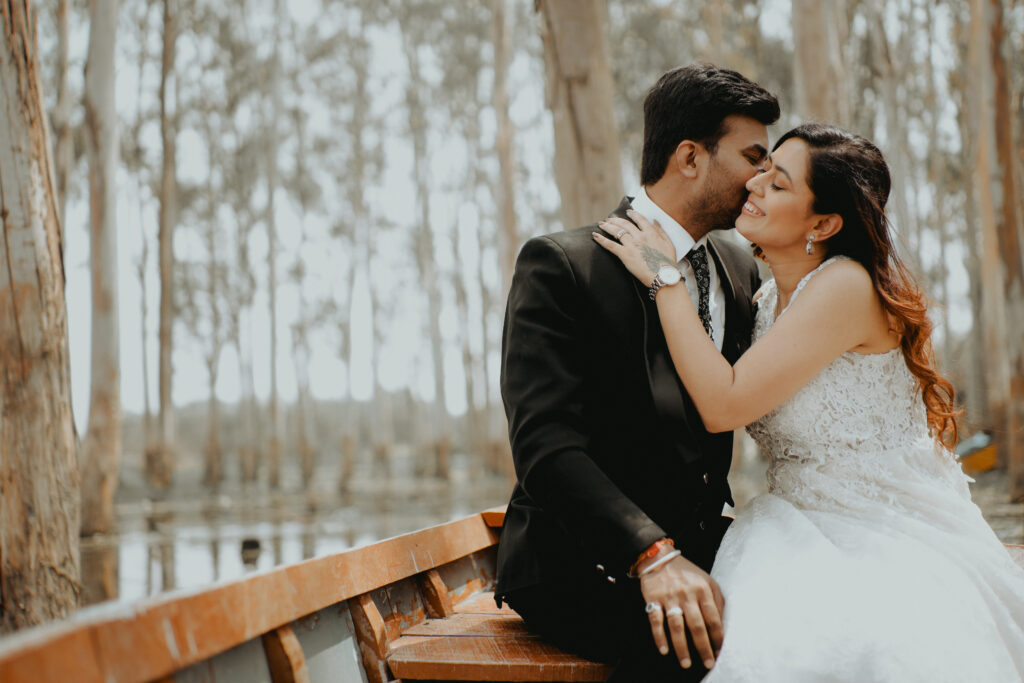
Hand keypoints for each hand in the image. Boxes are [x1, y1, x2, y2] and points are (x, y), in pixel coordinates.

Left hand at [593, 210, 677, 285]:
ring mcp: (631, 244)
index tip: (628, 212)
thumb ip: (661, 230)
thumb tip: (654, 220)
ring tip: (601, 224)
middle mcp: (640, 236)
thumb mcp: (668, 243)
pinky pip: (611, 245)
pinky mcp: (625, 254)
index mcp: (650, 233)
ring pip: (616, 231)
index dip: (632, 214)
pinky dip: (602, 240)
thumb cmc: (667, 262)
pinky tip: (595, 236)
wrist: (663, 276)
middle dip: (616, 220)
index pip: (639, 219)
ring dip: (607, 226)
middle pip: (625, 224)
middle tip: (610, 219)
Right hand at [640, 553, 724, 670]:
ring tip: (686, 663)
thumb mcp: (707, 581)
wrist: (659, 558)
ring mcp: (669, 597)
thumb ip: (717, 601)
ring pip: (676, 626)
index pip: (713, 618)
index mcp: (703, 590)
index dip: (717, 637)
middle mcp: (687, 594)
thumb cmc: (687, 573)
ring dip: (681, 646)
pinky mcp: (653, 599)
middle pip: (697, 625)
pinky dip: (659, 636)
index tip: (719, 652)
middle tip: (708, 663)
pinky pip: (656, 620)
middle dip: (703, 647)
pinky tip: (664, 649)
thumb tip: (723, 625)